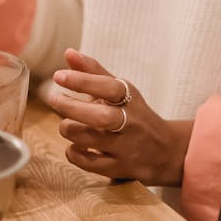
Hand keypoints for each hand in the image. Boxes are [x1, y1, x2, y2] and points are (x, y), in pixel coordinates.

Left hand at [48, 48, 192, 186]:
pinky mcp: (120, 169)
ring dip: (69, 129)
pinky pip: (89, 164)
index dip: (83, 81)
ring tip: (65, 123)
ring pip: (90, 140)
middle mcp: (131, 123)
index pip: (109, 87)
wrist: (165, 150)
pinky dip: (74, 153)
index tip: (59, 75)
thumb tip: (68, 52)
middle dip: (71, 108)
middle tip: (54, 98)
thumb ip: (93, 72)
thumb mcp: (121, 90)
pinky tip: (74, 145)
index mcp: (130, 99)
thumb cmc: (134, 114)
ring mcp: (126, 148)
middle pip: (100, 117)